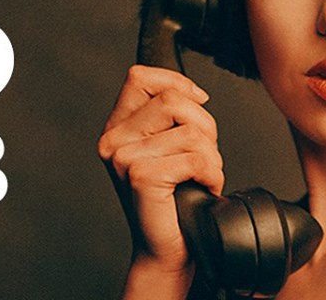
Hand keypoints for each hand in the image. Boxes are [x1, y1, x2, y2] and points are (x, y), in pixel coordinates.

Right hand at [98, 65, 222, 285]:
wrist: (169, 249)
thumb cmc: (176, 200)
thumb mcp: (170, 148)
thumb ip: (171, 116)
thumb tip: (195, 94)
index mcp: (118, 127)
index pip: (141, 76)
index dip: (177, 83)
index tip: (198, 103)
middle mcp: (113, 140)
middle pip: (173, 100)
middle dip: (204, 125)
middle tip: (203, 156)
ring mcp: (124, 158)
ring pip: (190, 130)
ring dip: (211, 156)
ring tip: (201, 176)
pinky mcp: (141, 176)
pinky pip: (196, 157)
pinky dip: (211, 174)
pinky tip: (203, 188)